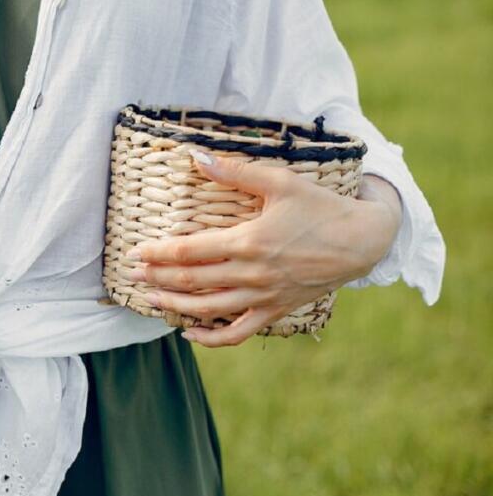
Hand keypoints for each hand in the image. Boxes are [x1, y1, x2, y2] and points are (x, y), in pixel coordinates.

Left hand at [126, 150, 401, 347]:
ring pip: (208, 310)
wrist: (362, 242)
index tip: (135, 253)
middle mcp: (251, 274)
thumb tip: (196, 157)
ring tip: (151, 299)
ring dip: (174, 306)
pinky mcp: (275, 310)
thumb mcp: (279, 181)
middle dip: (157, 279)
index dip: (157, 254)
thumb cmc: (320, 207)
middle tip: (132, 275)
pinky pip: (237, 333)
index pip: (188, 252)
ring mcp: (262, 296)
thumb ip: (234, 171)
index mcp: (247, 241)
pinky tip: (190, 333)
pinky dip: (211, 338)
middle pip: (191, 282)